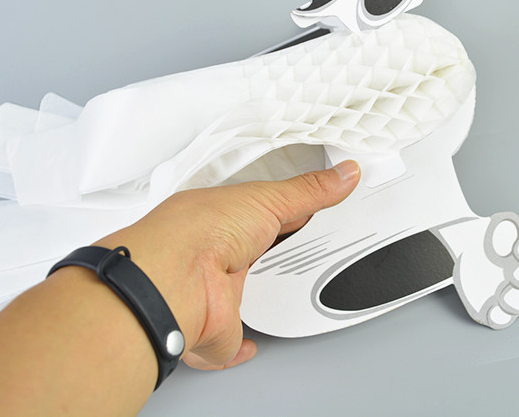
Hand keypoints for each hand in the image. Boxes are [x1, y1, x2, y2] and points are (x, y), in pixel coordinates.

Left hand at [95, 159, 360, 370]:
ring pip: (242, 295)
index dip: (289, 215)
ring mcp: (214, 293)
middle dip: (271, 254)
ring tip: (283, 287)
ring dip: (257, 293)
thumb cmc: (203, 231)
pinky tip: (251, 340)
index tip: (314, 213)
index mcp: (223, 219)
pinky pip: (229, 341)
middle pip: (252, 255)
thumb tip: (343, 173)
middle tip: (303, 252)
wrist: (175, 282)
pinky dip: (240, 345)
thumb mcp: (268, 199)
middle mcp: (215, 255)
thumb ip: (310, 191)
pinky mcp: (218, 328)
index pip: (262, 214)